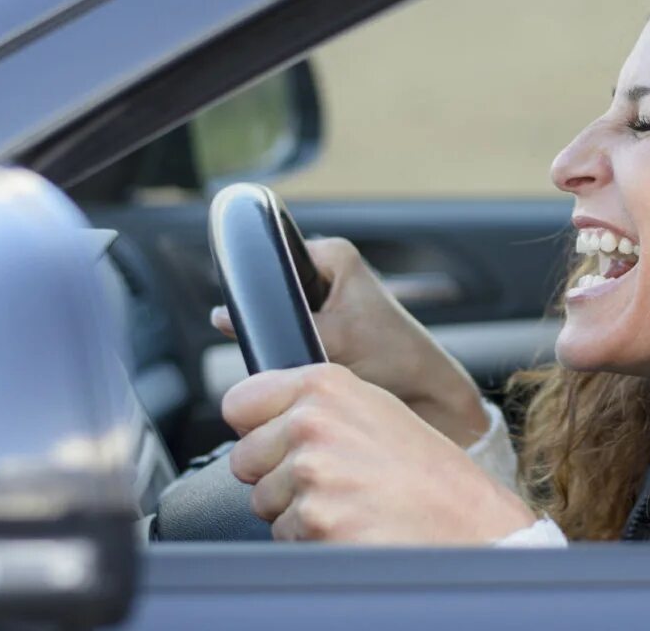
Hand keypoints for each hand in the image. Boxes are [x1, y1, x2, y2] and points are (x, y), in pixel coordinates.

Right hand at [212, 237, 488, 446]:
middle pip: (275, 290)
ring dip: (285, 339)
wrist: (426, 393)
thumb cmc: (395, 357)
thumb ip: (281, 325)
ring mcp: (328, 301)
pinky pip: (294, 336)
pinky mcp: (328, 330)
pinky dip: (296, 353)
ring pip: (282, 317)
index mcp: (333, 255)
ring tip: (304, 355)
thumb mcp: (333, 338)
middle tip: (292, 342)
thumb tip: (223, 316)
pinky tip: (306, 367)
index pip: (275, 257)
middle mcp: (329, 272)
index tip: (261, 317)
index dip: (262, 289)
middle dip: (273, 320)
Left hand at [223, 363, 536, 543]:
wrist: (468, 521)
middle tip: (332, 477)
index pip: (240, 402)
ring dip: (296, 509)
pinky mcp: (314, 521)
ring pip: (263, 501)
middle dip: (277, 474)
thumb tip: (262, 418)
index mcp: (327, 385)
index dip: (259, 426)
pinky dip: (311, 538)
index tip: (280, 436)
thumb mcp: (376, 409)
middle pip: (244, 459)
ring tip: (349, 501)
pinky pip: (284, 536)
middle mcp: (313, 423)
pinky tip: (353, 524)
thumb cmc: (429, 471)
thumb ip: (317, 404)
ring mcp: (312, 473)